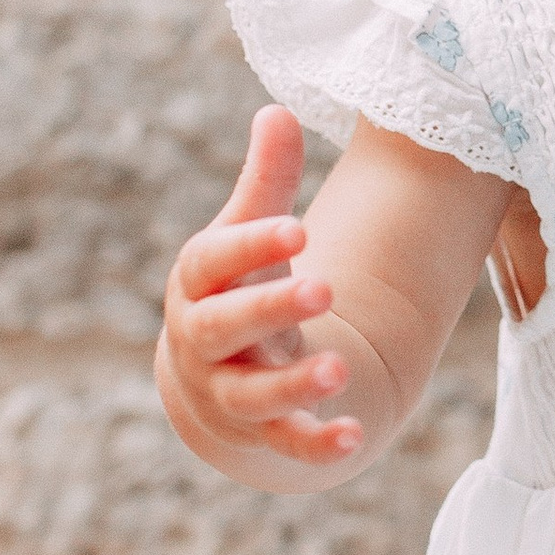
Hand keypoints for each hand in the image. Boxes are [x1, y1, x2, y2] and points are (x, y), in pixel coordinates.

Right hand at [156, 107, 363, 464]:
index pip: (211, 263)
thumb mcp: (247, 235)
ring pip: (251, 396)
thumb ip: (267, 182)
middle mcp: (204, 341)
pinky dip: (316, 445)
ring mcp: (229, 392)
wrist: (211, 379)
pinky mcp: (260, 434)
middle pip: (222, 328)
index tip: (299, 228)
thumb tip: (277, 109)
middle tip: (324, 287)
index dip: (250, 245)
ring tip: (339, 370)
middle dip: (268, 310)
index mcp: (199, 285)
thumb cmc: (235, 288)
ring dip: (293, 385)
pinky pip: (284, 444)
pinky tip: (355, 435)